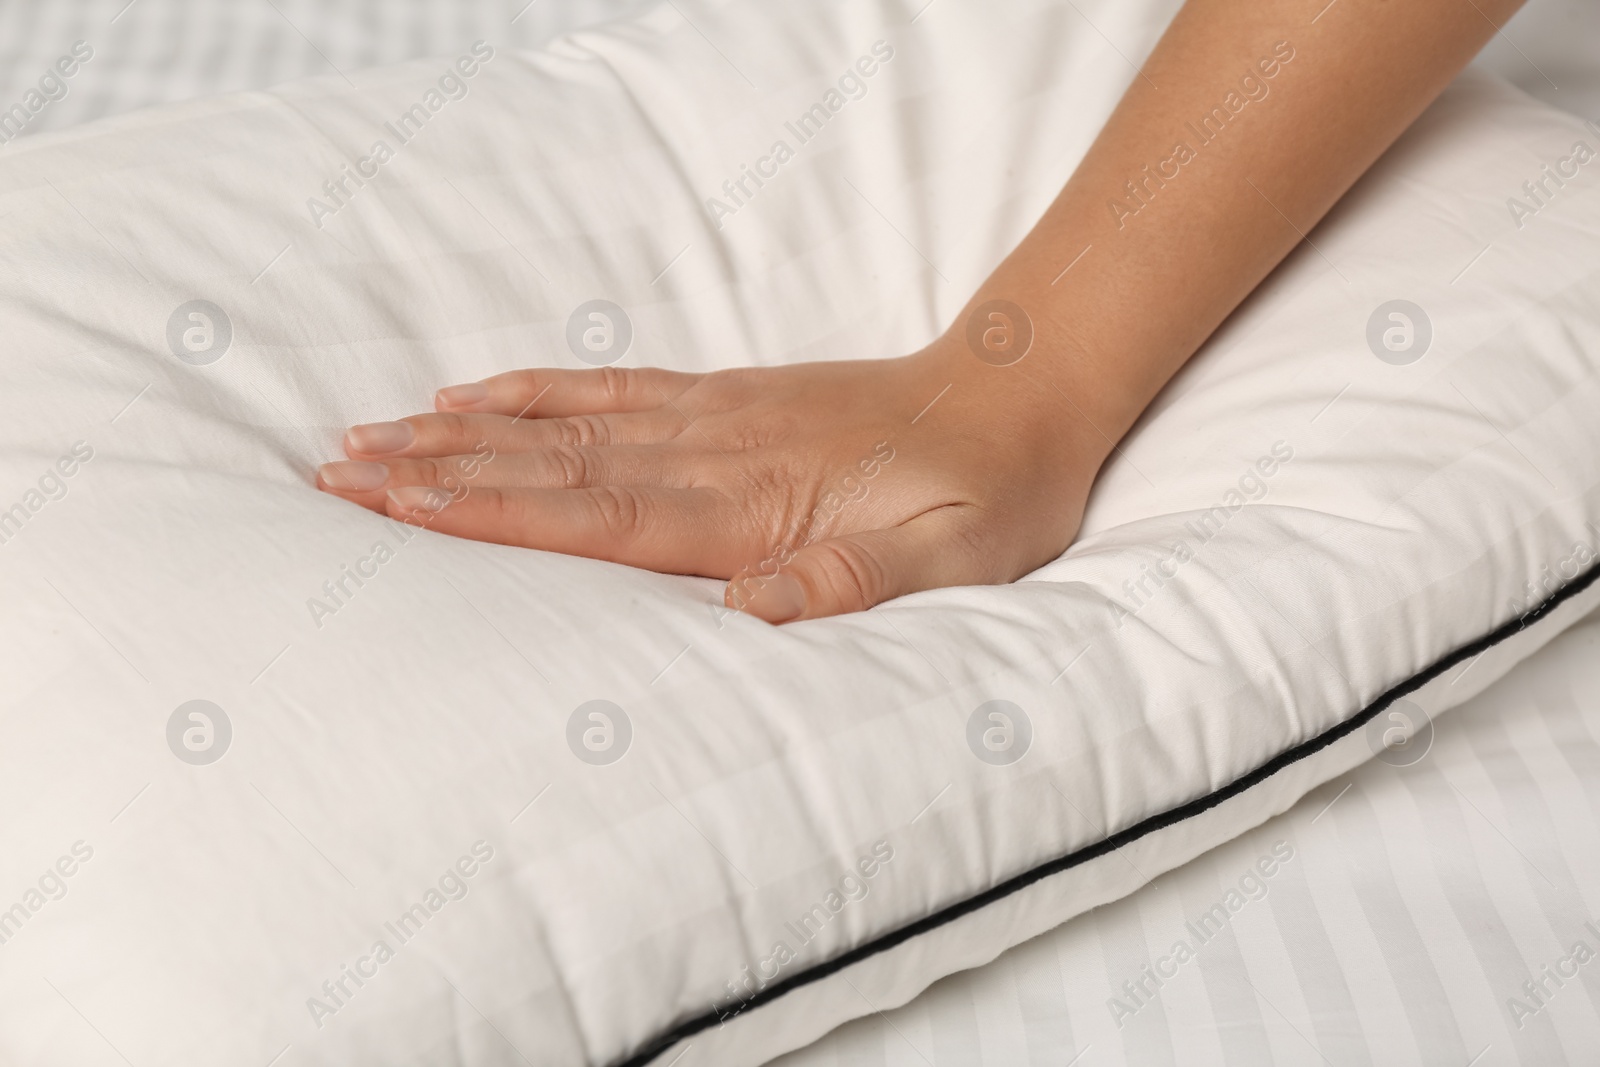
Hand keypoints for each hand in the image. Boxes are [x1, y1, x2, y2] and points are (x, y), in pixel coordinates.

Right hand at [315, 338, 1106, 621]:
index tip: (400, 506)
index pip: (598, 513)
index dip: (492, 514)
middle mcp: (712, 452)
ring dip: (462, 436)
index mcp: (753, 505)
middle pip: (552, 467)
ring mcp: (710, 417)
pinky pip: (610, 393)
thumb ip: (851, 584)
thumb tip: (746, 611)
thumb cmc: (984, 495)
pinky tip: (476, 397)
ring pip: (562, 427)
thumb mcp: (949, 561)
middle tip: (335, 475)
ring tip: (371, 439)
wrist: (1016, 399)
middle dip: (438, 474)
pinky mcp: (720, 399)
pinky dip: (535, 396)